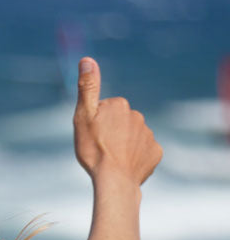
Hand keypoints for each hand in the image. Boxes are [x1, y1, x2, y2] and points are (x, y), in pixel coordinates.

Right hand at [73, 57, 161, 184]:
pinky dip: (134, 158)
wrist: (114, 180)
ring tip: (111, 161)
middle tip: (100, 149)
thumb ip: (87, 88)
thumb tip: (87, 59)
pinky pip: (143, 152)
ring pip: (132, 138)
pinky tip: (124, 167)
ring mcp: (148, 134)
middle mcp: (137, 116)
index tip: (91, 136)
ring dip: (122, 146)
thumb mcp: (83, 117)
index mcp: (119, 105)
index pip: (105, 110)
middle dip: (111, 133)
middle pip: (120, 123)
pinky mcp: (155, 152)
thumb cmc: (94, 150)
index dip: (95, 123)